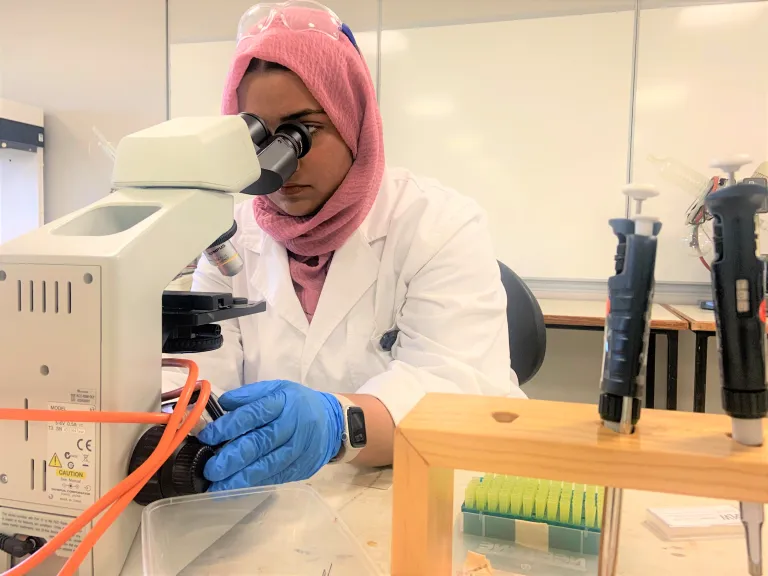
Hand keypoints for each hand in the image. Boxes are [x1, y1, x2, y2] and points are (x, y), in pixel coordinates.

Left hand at [197, 380, 343, 490]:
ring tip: (218, 487)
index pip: (252, 415)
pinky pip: (275, 477)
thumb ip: (249, 395)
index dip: (228, 427)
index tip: (207, 437)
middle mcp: (291, 426)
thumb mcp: (277, 388)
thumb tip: (222, 404)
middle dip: (232, 458)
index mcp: (282, 402)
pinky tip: (237, 490)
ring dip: (241, 479)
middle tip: (210, 469)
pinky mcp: (301, 468)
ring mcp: (298, 449)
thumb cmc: (298, 403)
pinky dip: (255, 485)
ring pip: (267, 465)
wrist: (334, 423)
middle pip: (259, 443)